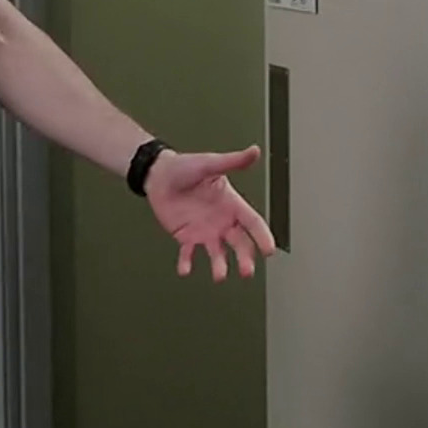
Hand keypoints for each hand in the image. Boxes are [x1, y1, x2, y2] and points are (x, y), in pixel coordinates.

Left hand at [143, 146, 276, 280]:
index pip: (253, 222)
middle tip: (247, 271)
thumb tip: (254, 151)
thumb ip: (233, 161)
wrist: (158, 175)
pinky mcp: (186, 237)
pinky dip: (187, 262)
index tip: (269, 250)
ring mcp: (205, 231)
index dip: (262, 236)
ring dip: (219, 265)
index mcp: (232, 204)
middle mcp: (222, 221)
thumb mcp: (210, 164)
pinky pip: (188, 254)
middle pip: (239, 244)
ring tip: (219, 275)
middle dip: (245, 258)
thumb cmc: (185, 167)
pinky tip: (185, 270)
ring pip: (217, 253)